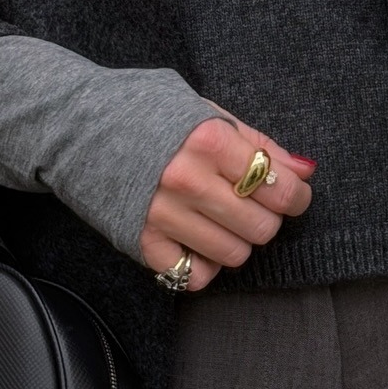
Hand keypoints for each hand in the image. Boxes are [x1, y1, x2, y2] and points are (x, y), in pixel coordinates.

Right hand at [139, 113, 316, 290]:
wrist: (82, 127)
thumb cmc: (152, 116)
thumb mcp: (207, 113)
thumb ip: (258, 142)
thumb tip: (305, 170)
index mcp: (209, 141)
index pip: (280, 188)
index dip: (296, 196)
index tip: (290, 194)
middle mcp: (187, 180)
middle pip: (261, 227)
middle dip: (266, 218)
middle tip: (250, 204)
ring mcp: (163, 214)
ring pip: (234, 254)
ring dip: (237, 240)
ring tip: (221, 219)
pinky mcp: (142, 241)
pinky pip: (194, 275)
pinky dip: (203, 263)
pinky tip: (196, 239)